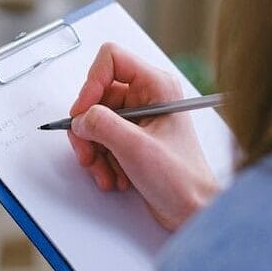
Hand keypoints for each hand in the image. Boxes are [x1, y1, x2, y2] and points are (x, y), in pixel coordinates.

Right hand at [68, 43, 218, 229]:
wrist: (191, 210)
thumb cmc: (181, 179)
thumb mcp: (136, 148)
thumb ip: (102, 125)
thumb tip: (80, 118)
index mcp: (156, 86)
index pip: (111, 60)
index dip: (92, 83)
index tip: (84, 112)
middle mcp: (146, 97)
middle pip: (96, 96)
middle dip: (88, 129)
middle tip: (88, 153)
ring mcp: (137, 119)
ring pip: (94, 121)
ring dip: (94, 150)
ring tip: (105, 172)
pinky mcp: (130, 138)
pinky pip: (100, 140)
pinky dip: (100, 160)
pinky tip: (113, 176)